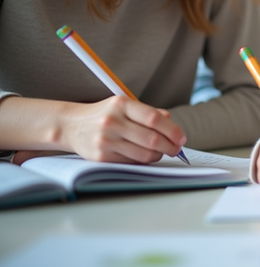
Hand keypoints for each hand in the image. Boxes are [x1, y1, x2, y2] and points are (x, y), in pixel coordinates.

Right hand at [61, 96, 185, 163]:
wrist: (70, 125)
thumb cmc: (104, 114)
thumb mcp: (124, 106)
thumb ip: (148, 112)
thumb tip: (171, 122)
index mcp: (121, 104)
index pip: (154, 119)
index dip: (172, 130)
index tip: (181, 138)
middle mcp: (112, 121)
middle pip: (152, 139)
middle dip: (170, 146)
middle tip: (177, 149)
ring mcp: (105, 139)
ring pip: (143, 153)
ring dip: (158, 155)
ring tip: (162, 152)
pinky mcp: (100, 156)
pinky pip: (131, 162)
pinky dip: (143, 161)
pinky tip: (146, 156)